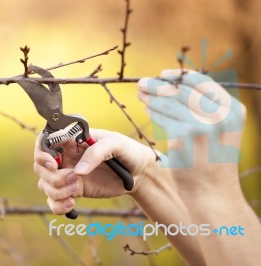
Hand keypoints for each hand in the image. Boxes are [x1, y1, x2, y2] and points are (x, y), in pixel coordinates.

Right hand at [33, 129, 154, 214]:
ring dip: (56, 190)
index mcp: (72, 141)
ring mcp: (68, 175)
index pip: (45, 142)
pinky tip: (71, 204)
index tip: (53, 163)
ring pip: (45, 184)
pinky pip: (54, 201)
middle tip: (72, 178)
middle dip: (52, 175)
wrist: (139, 173)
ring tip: (76, 190)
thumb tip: (77, 171)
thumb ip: (96, 153)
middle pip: (41, 166)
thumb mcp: (115, 144)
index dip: (41, 153)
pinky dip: (57, 206)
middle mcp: (66, 157)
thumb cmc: (127, 151)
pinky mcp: (73, 191)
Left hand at [137, 69, 245, 194]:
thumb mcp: (221, 132)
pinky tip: (146, 109)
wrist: (212, 195)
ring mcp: (203, 124)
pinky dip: (153, 111)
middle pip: (181, 89)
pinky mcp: (185, 136)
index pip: (201, 81)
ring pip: (169, 101)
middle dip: (158, 84)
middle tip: (142, 83)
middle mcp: (221, 114)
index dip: (178, 75)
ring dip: (151, 95)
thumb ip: (207, 109)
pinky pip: (163, 117)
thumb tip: (178, 86)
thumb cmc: (213, 164)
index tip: (163, 74)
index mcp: (233, 109)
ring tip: (140, 94)